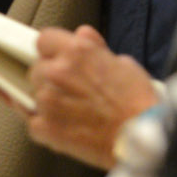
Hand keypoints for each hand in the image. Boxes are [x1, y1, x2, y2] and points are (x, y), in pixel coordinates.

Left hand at [24, 25, 159, 167]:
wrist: (142, 140)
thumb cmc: (138, 104)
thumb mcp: (124, 64)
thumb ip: (96, 48)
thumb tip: (83, 36)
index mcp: (77, 53)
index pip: (45, 40)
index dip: (53, 50)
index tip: (58, 59)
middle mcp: (58, 72)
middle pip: (37, 68)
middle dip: (51, 77)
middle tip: (72, 91)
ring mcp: (48, 100)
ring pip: (34, 94)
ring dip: (49, 101)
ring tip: (74, 112)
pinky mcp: (45, 127)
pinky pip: (34, 122)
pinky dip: (45, 126)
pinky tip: (66, 128)